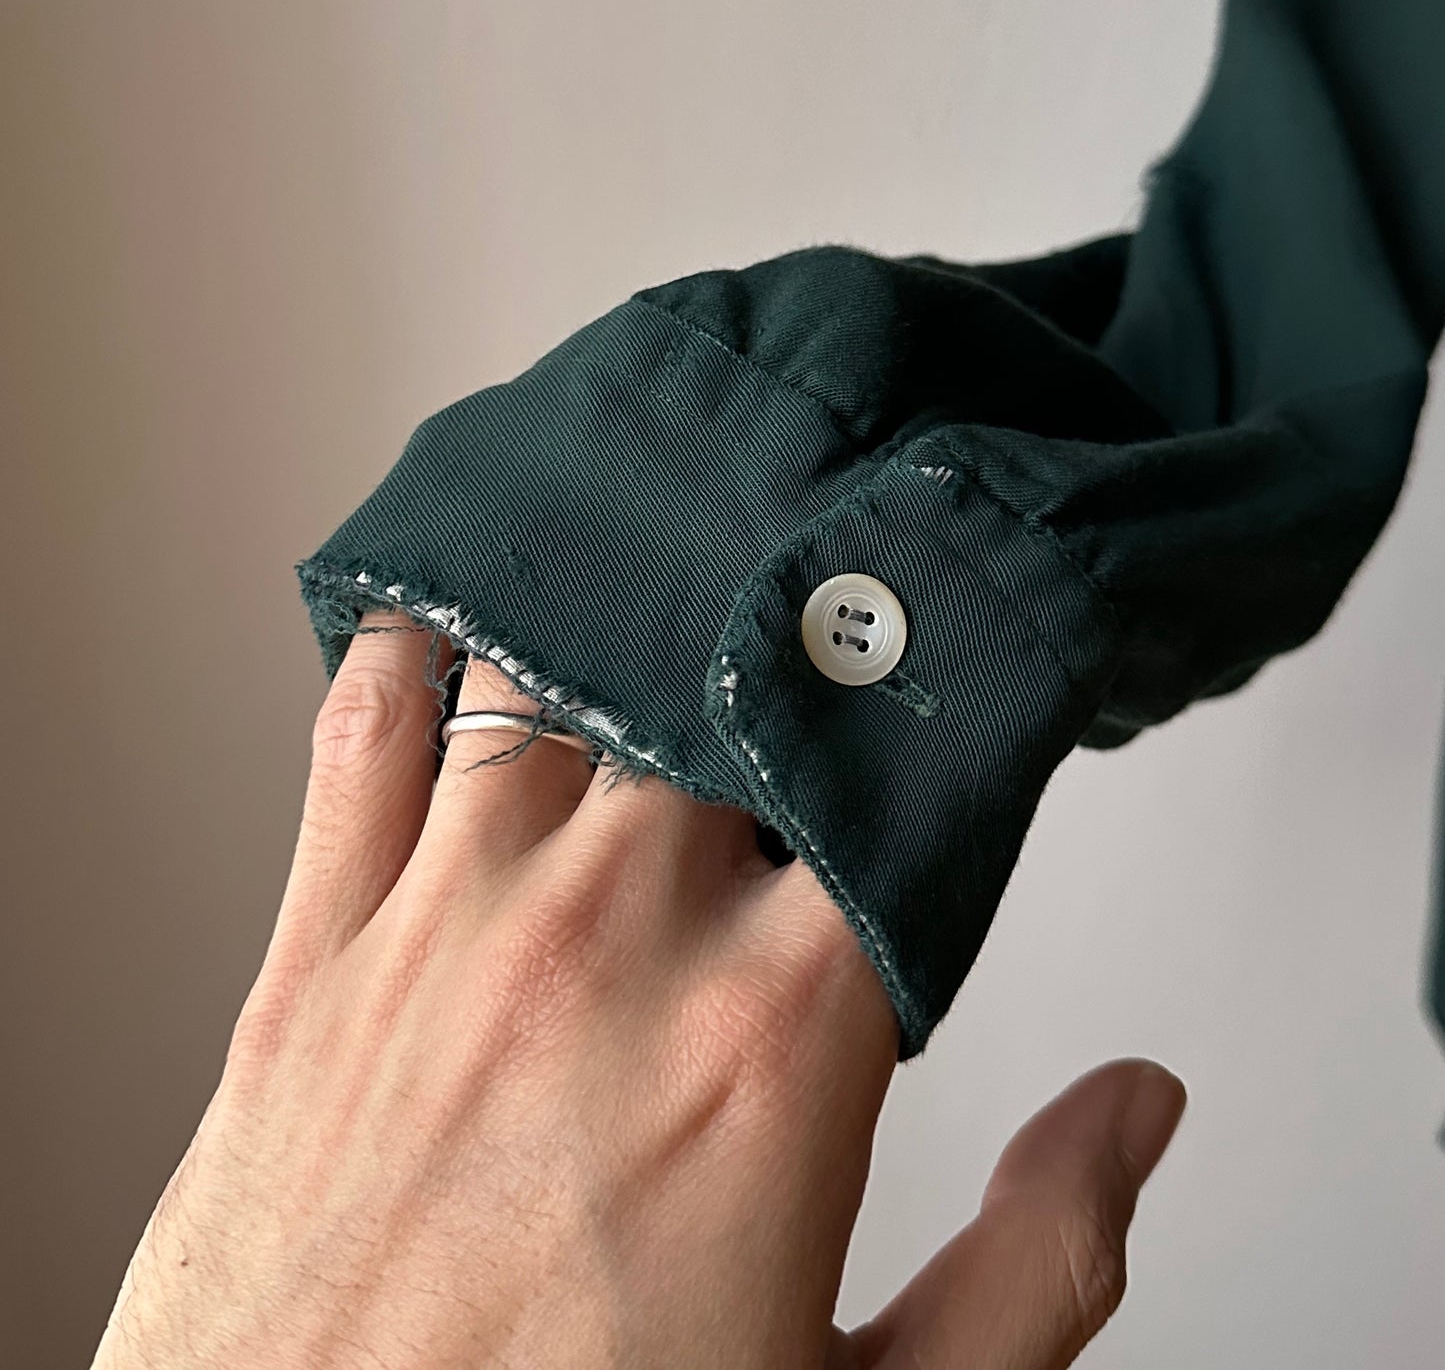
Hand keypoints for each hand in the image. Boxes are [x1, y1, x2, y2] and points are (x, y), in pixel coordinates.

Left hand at [93, 608, 1185, 1369]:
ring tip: (659, 619)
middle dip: (784, 676)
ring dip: (616, 629)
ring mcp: (445, 922)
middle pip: (731, 694)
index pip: (896, 778)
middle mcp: (607, 935)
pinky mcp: (312, 948)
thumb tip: (1136, 1109)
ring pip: (555, 669)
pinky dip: (415, 644)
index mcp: (770, 1034)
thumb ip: (1036, 1257)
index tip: (946, 716)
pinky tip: (462, 629)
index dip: (933, 727)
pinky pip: (364, 723)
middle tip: (807, 678)